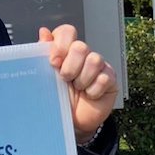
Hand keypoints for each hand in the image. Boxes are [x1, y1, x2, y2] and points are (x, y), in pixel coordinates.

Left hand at [39, 25, 117, 142]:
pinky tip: (89, 96)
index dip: (61, 44)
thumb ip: (43, 54)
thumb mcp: (45, 78)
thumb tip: (44, 31)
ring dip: (83, 79)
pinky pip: (105, 78)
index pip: (67, 32)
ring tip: (78, 89)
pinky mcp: (110, 78)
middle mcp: (82, 56)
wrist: (72, 122)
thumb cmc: (58, 100)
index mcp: (65, 51)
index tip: (54, 62)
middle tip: (65, 79)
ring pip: (94, 60)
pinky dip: (93, 91)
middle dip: (70, 66)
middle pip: (80, 46)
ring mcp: (98, 66)